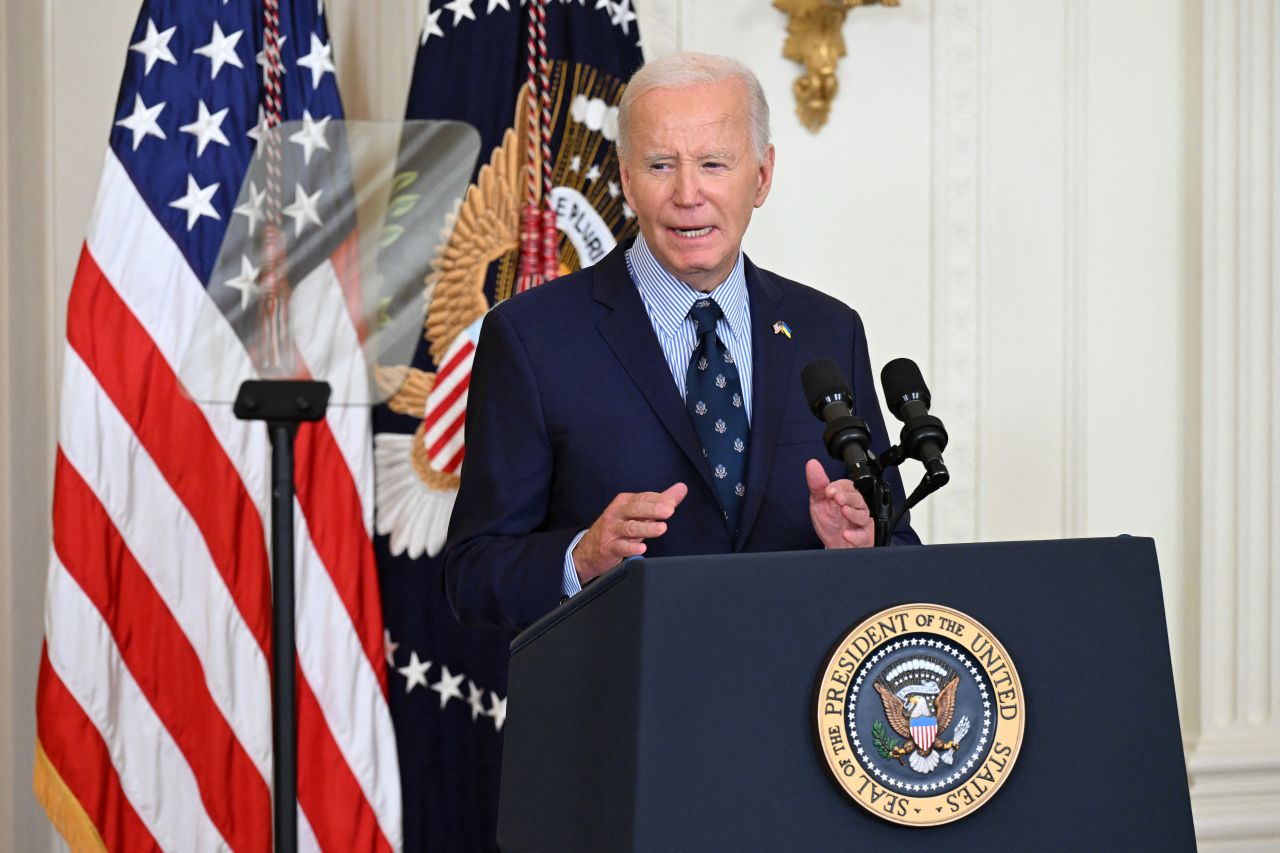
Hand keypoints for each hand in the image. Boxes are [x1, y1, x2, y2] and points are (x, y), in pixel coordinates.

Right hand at [573, 482, 688, 582]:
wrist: (590, 549)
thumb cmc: (619, 528)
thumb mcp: (638, 513)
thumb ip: (660, 501)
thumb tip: (681, 489)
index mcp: (625, 502)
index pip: (643, 498)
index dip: (658, 499)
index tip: (673, 501)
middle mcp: (617, 513)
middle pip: (636, 509)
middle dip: (653, 509)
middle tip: (669, 510)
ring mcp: (611, 530)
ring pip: (629, 528)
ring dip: (646, 528)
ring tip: (661, 529)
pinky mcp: (608, 547)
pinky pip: (620, 547)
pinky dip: (631, 547)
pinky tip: (642, 548)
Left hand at [806, 459, 873, 548]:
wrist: (834, 543)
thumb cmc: (830, 520)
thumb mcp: (819, 500)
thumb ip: (817, 483)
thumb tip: (812, 463)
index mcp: (847, 495)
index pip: (847, 486)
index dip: (838, 487)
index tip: (828, 491)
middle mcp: (856, 507)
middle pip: (857, 498)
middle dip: (847, 497)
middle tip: (837, 498)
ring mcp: (861, 521)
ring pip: (862, 515)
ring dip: (852, 513)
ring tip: (843, 511)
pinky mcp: (864, 537)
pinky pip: (862, 535)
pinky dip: (855, 535)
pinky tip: (846, 534)